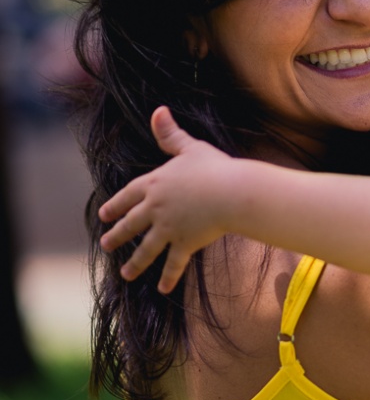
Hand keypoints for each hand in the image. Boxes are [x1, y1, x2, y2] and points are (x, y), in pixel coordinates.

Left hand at [98, 106, 236, 292]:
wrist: (233, 192)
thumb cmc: (215, 169)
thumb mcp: (191, 148)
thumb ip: (171, 134)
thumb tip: (158, 110)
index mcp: (155, 183)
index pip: (128, 195)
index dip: (116, 205)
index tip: (105, 215)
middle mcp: (155, 207)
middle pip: (131, 223)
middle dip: (117, 235)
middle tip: (106, 244)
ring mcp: (168, 227)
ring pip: (146, 247)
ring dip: (134, 262)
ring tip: (125, 274)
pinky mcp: (185, 243)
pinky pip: (174, 263)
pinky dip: (168, 276)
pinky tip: (162, 288)